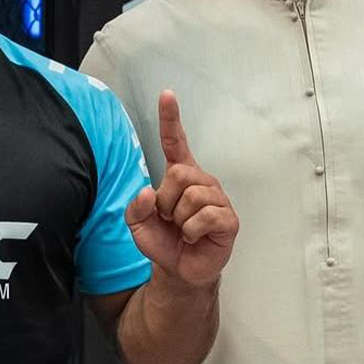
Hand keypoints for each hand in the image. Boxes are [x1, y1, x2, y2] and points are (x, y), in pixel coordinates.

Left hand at [125, 90, 237, 287]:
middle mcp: (202, 182)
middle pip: (179, 173)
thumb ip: (135, 207)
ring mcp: (218, 199)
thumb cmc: (162, 240)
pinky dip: (191, 230)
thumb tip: (147, 193)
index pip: (176, 142)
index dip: (171, 119)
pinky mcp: (228, 219)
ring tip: (182, 228)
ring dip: (178, 218)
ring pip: (192, 196)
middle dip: (166, 200)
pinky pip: (205, 216)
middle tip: (169, 218)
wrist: (178, 269)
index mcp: (180, 176)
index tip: (167, 94)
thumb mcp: (137, 224)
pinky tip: (194, 237)